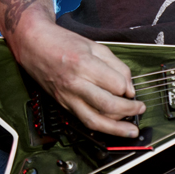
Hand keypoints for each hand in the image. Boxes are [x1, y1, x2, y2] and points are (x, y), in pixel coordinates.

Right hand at [11, 17, 144, 137]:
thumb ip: (116, 66)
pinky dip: (101, 126)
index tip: (132, 89)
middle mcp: (75, 84)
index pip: (116, 84)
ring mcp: (67, 97)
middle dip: (129, 110)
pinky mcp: (63, 104)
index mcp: (84, 65)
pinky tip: (113, 127)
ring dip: (116, 129)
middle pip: (107, 105)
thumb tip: (129, 88)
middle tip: (140, 109)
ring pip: (94, 120)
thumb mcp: (96, 47)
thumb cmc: (64, 43)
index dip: (128, 88)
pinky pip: (84, 120)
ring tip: (131, 131)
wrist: (34, 44)